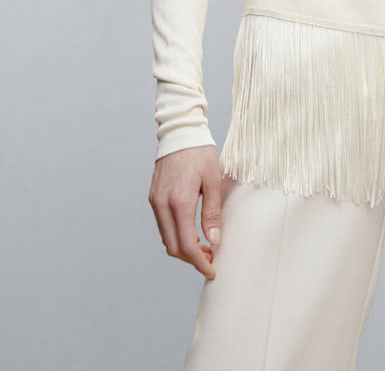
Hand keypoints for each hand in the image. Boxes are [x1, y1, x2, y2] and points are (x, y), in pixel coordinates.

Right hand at [148, 144, 222, 279]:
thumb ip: (212, 213)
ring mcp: (155, 201)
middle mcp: (162, 204)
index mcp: (179, 201)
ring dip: (183, 248)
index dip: (199, 262)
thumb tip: (214, 240)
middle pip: (173, 247)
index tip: (212, 270)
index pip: (186, 245)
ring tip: (204, 247)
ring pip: (166, 238)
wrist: (180, 132)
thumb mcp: (213, 180)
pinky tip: (191, 232)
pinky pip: (163, 225)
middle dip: (191, 259)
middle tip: (210, 260)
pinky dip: (175, 235)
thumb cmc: (200, 152)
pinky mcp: (153, 197)